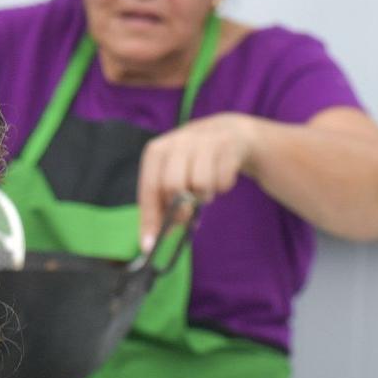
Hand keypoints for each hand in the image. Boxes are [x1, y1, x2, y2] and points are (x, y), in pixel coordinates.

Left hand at [136, 112, 262, 250]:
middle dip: (180, 209)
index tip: (149, 245)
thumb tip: (151, 242)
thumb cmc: (191, 163)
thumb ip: (159, 208)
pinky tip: (220, 175)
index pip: (149, 189)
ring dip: (204, 196)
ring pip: (201, 185)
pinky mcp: (228, 146)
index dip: (150, 219)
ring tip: (205, 188)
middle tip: (187, 213)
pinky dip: (222, 187)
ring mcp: (204, 141)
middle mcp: (178, 142)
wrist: (228, 133)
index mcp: (157, 151)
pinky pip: (223, 182)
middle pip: (173, 187)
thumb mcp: (170, 177)